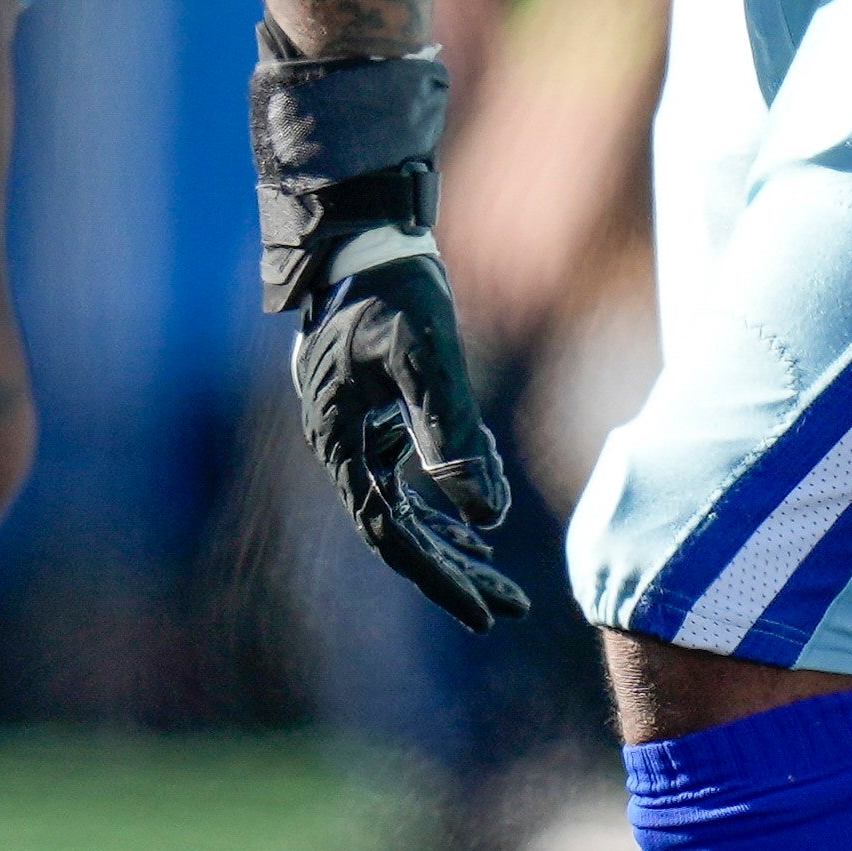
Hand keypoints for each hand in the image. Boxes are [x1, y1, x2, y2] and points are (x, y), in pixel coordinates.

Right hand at [298, 231, 524, 629]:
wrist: (366, 234)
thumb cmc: (395, 289)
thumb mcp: (428, 358)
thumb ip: (455, 435)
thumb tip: (488, 517)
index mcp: (339, 441)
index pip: (389, 534)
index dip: (438, 578)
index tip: (483, 615)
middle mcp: (340, 446)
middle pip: (399, 533)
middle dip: (456, 572)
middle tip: (512, 607)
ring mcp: (354, 432)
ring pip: (405, 510)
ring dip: (453, 544)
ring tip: (504, 584)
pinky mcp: (372, 416)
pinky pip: (406, 480)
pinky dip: (445, 502)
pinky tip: (479, 522)